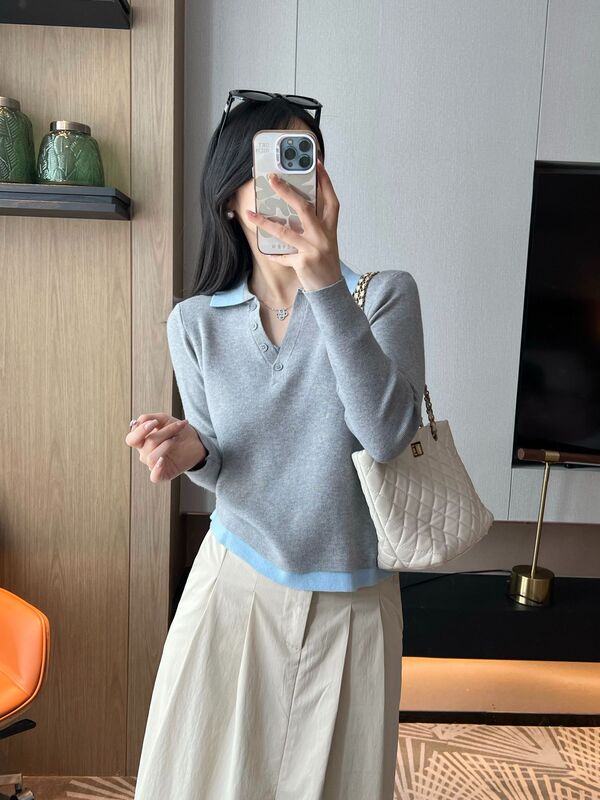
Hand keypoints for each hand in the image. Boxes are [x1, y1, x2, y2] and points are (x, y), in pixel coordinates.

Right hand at [125, 413, 206, 482]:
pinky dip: (157, 469)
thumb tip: (137, 422)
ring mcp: (154, 465)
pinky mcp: (164, 474)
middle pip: (145, 445)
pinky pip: (154, 476)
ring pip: (151, 457)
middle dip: (161, 434)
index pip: (131, 439)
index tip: (156, 422)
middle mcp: (145, 454)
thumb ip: (148, 418)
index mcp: (142, 442)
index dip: (141, 430)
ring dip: (167, 444)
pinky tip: (163, 460)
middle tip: (174, 428)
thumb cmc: (178, 431)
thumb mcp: (164, 420)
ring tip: (176, 439)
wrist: (196, 441)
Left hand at [246, 158, 341, 290]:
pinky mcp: (303, 263)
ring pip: (286, 232)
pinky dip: (274, 255)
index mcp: (330, 228)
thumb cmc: (325, 263)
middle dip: (287, 192)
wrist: (331, 290)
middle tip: (273, 179)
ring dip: (265, 222)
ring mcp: (313, 249)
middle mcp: (323, 236)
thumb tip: (294, 208)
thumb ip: (315, 226)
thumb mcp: (326, 241)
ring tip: (250, 214)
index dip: (325, 181)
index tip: (317, 163)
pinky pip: (283, 256)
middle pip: (305, 208)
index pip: (330, 200)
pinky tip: (266, 253)